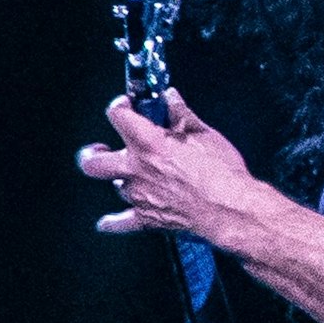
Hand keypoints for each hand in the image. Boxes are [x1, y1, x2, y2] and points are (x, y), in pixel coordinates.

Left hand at [77, 89, 269, 245]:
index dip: (120, 107)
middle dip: (93, 153)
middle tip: (101, 148)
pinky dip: (112, 222)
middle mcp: (136, 169)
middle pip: (93, 161)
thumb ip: (182, 114)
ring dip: (122, 179)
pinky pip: (119, 223)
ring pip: (116, 186)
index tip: (128, 106)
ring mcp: (139, 195)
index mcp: (148, 142)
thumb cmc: (221, 173)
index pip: (117, 115)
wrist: (230, 209)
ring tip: (134, 176)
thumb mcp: (205, 134)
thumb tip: (172, 99)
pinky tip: (107, 222)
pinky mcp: (147, 219)